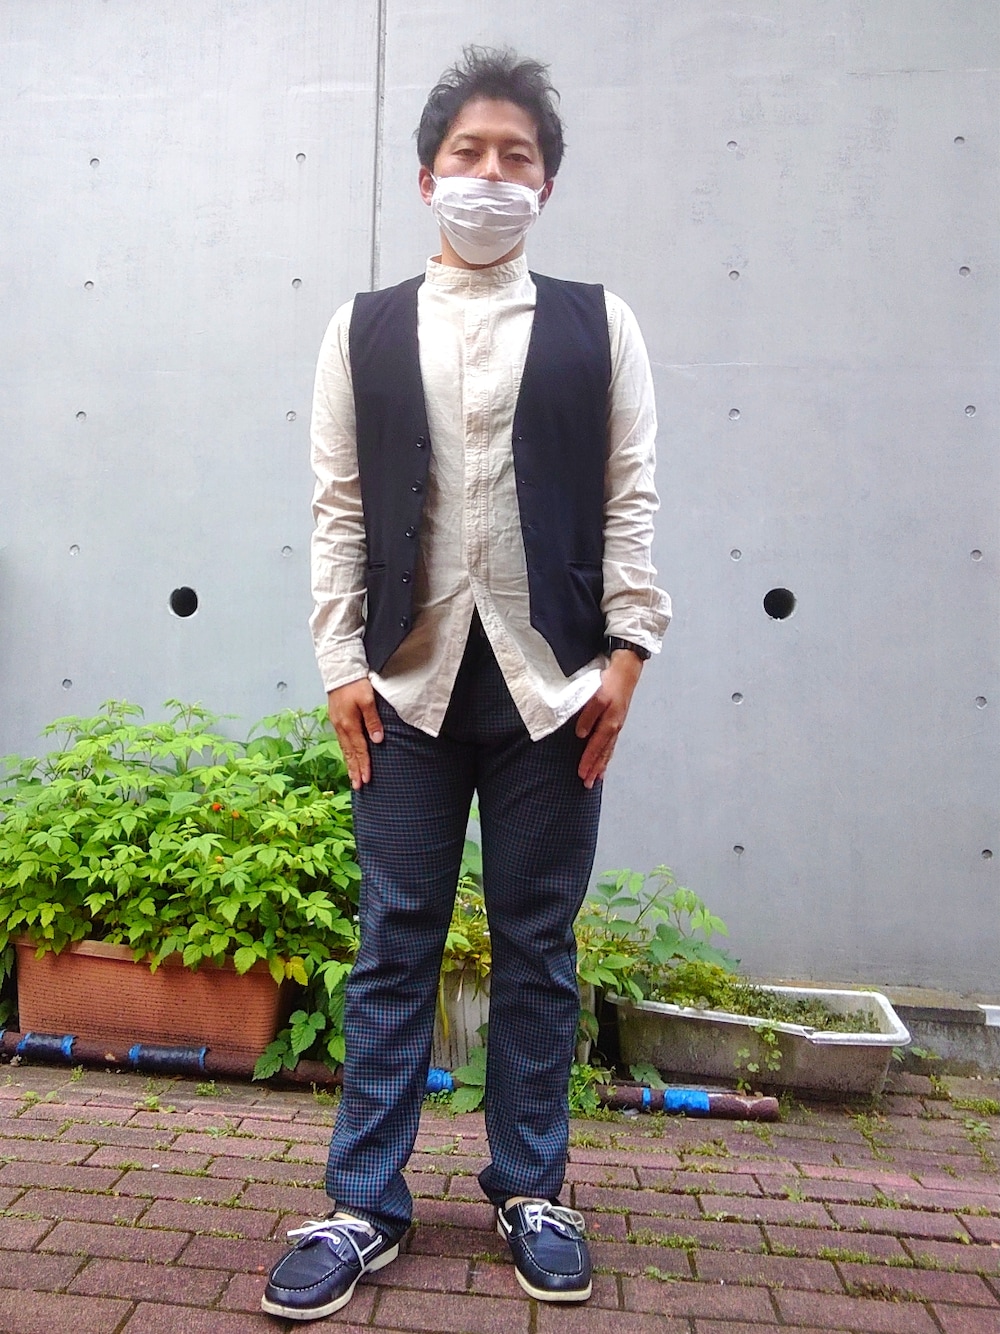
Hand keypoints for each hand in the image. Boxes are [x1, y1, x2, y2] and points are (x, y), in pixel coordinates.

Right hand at [327, 679, 382, 789]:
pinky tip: (348, 756)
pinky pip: (341, 741)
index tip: (367, 779)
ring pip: (344, 748)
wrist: (339, 670)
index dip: (364, 765)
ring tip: (353, 777)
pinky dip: (345, 752)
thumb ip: (372, 720)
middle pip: (349, 753)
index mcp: (349, 724)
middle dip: (354, 770)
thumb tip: (377, 740)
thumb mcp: (367, 700)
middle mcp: (341, 726)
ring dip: (349, 763)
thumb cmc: (355, 683)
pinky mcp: (336, 719)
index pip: (359, 750)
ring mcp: (337, 723)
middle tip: (358, 786)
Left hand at [575, 651, 644, 789]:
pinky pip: (611, 743)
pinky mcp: (617, 721)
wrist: (627, 670)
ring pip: (608, 750)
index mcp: (609, 723)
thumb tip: (581, 735)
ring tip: (595, 779)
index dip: (588, 762)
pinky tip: (604, 759)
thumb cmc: (611, 682)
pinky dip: (607, 754)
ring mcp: (617, 725)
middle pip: (603, 754)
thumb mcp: (597, 697)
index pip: (596, 747)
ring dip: (601, 765)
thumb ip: (588, 716)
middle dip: (595, 769)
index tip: (581, 775)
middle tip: (587, 784)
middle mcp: (614, 728)